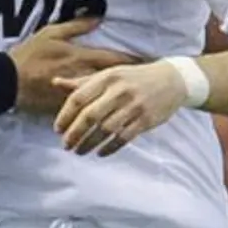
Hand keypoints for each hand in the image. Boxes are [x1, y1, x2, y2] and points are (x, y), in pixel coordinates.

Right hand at [7, 17, 138, 116]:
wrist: (6, 82)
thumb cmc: (28, 54)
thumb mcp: (50, 33)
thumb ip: (76, 26)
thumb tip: (98, 17)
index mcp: (79, 57)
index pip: (113, 59)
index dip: (133, 60)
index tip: (149, 61)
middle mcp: (81, 77)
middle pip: (113, 82)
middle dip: (131, 83)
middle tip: (149, 84)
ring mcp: (75, 95)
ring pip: (101, 100)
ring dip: (118, 101)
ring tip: (135, 103)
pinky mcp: (64, 109)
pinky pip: (85, 114)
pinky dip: (98, 115)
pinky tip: (111, 119)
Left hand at [52, 61, 186, 155]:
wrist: (172, 80)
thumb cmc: (133, 78)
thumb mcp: (109, 74)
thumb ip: (82, 82)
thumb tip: (55, 83)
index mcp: (107, 78)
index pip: (79, 97)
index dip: (65, 115)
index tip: (57, 129)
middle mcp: (119, 91)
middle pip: (90, 116)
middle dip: (75, 134)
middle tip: (65, 146)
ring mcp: (134, 106)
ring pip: (106, 130)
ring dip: (89, 144)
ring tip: (79, 151)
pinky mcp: (145, 120)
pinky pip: (123, 138)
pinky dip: (110, 148)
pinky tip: (100, 153)